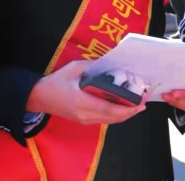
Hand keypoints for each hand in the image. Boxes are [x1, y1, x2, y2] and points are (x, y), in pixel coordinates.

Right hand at [26, 60, 146, 124]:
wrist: (39, 97)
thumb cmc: (56, 81)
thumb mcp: (75, 68)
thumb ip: (94, 67)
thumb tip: (112, 65)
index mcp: (84, 102)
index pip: (111, 109)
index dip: (129, 107)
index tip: (142, 101)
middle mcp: (86, 115)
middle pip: (115, 117)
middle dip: (132, 110)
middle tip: (145, 100)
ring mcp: (85, 120)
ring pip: (111, 120)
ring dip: (126, 113)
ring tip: (138, 103)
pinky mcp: (84, 120)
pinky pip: (105, 119)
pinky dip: (117, 114)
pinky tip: (123, 105)